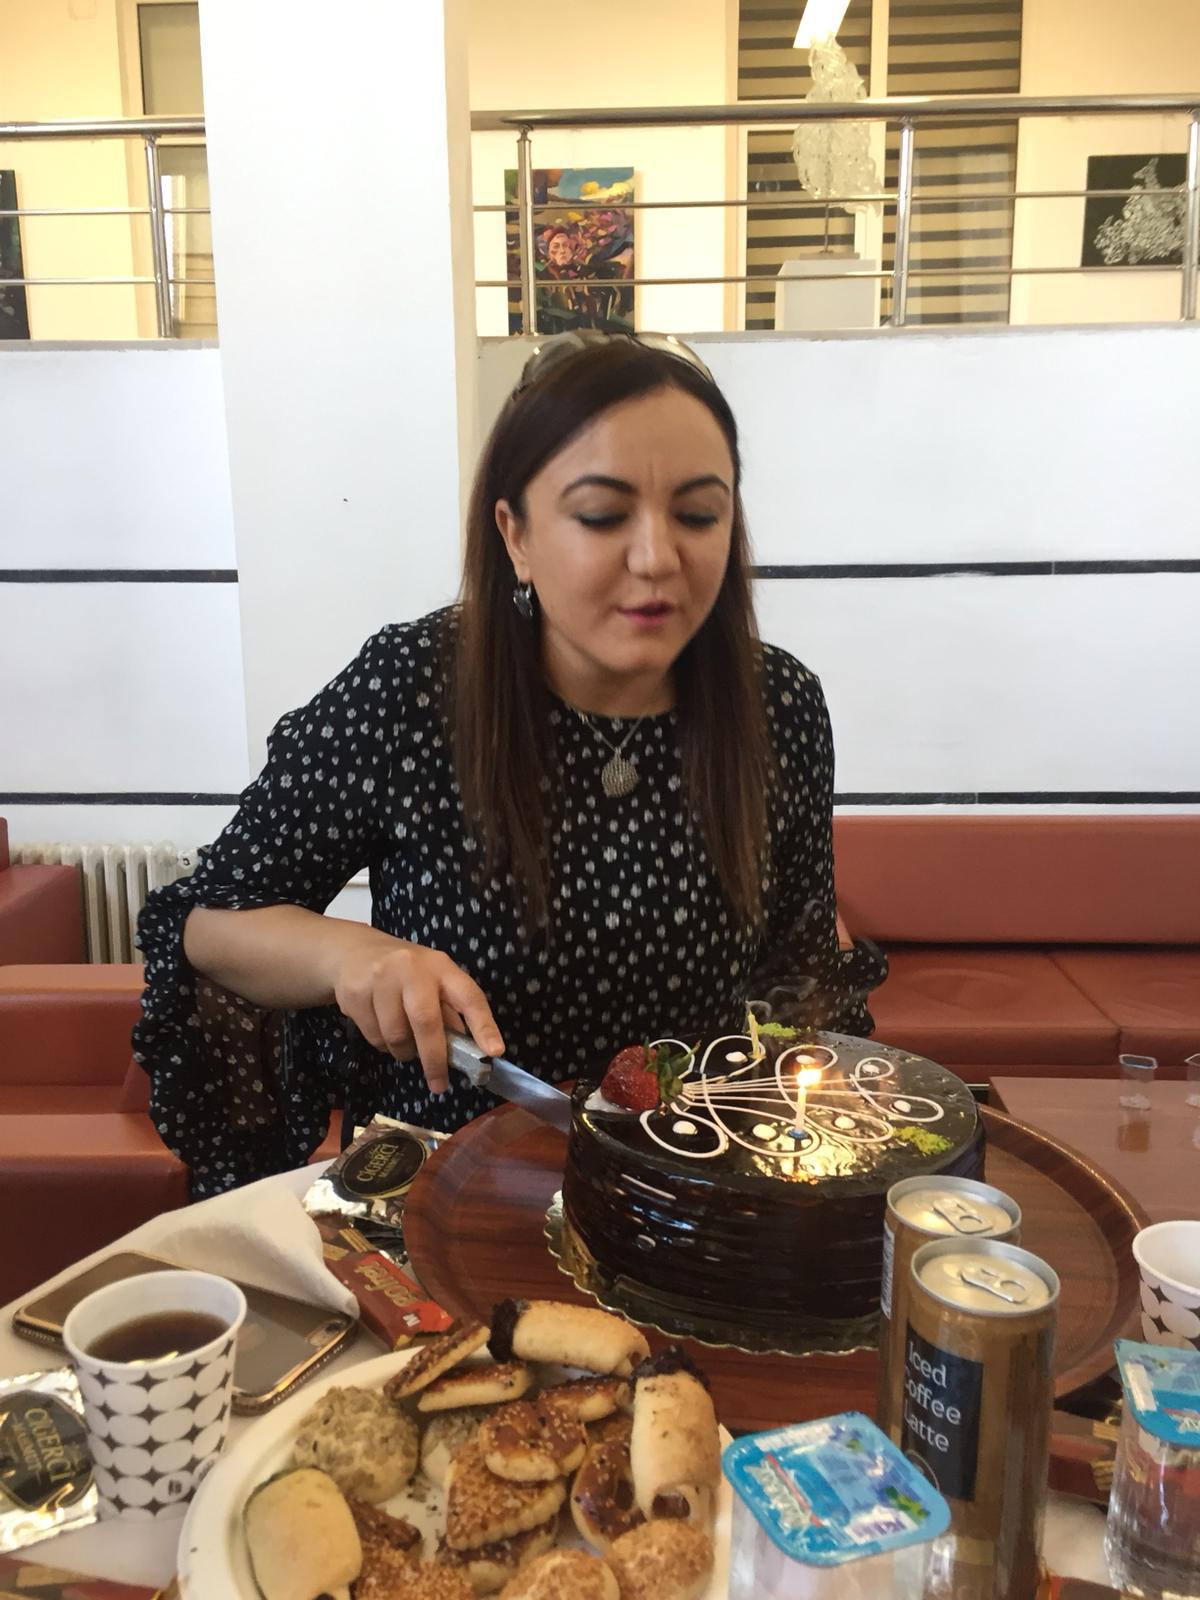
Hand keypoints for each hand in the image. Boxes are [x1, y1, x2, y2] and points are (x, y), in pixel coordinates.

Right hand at [329, 931, 503, 1094]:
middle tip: (439, 1084)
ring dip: (405, 1052)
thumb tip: (469, 1052)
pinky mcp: (355, 993)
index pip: (469, 996)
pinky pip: (373, 1036)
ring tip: (406, 1045)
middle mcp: (412, 969)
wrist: (355, 952)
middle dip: (434, 1058)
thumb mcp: (434, 982)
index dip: (483, 1025)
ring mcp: (381, 979)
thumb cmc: (406, 973)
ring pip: (395, 1035)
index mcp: (441, 967)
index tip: (493, 1052)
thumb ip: (450, 1012)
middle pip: (426, 1020)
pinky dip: (383, 1045)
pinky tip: (383, 1030)